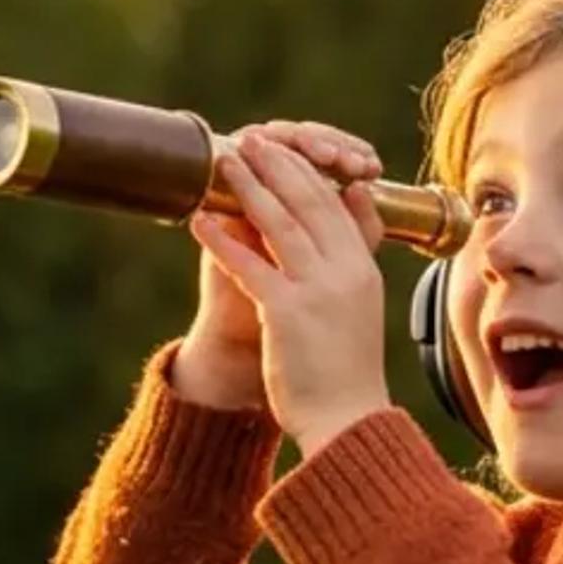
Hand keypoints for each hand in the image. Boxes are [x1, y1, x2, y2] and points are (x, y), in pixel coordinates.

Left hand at [189, 125, 394, 451]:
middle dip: (279, 164)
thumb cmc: (348, 373)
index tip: (286, 147)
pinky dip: (222, 240)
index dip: (310, 170)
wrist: (347, 424)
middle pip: (311, 202)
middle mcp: (346, 272)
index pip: (339, 204)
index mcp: (364, 270)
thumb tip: (352, 204)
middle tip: (253, 139)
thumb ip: (354, 258)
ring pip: (282, 224)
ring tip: (226, 159)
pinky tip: (198, 221)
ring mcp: (319, 291)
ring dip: (250, 186)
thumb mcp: (360, 307)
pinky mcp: (288, 314)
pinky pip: (250, 266)